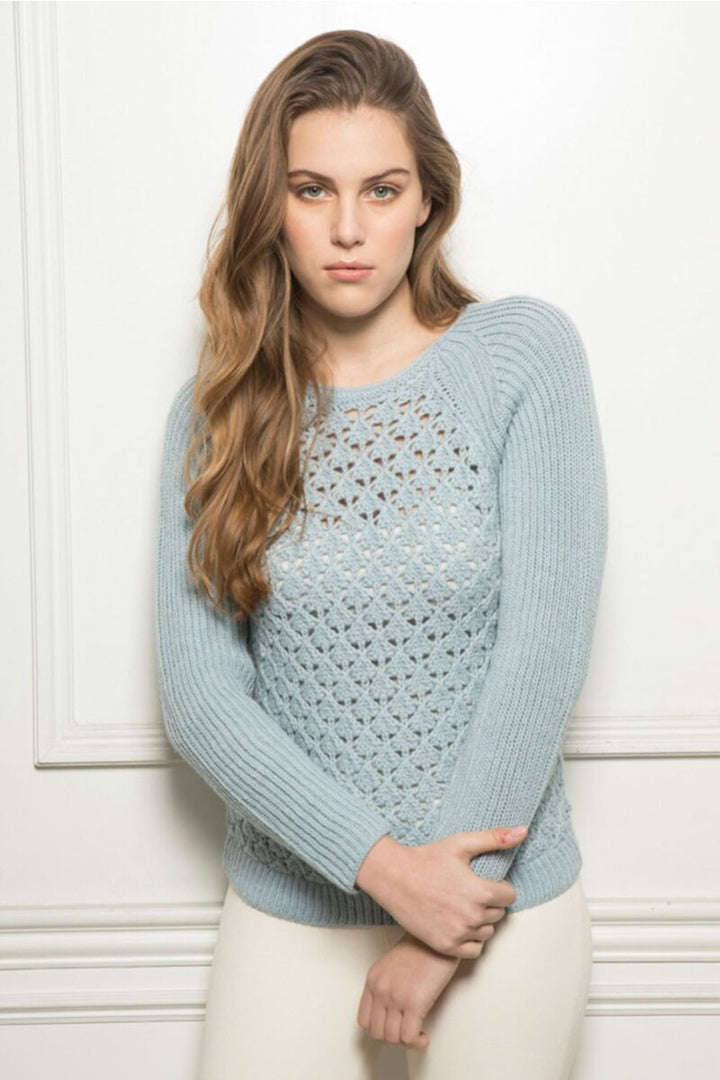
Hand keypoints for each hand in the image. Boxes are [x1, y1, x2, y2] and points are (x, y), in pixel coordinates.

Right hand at [356, 826, 525, 958]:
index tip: (483, 881)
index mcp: (480, 892)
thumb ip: (495, 838)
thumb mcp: (461, 843)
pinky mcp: (445, 946)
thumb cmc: (427, 858)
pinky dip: (471, 940)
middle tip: (470, 891)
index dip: (499, 887)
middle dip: (490, 903)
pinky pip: (474, 950)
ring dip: (481, 921)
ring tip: (463, 906)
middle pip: (499, 914)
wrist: (393, 877)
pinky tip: (459, 924)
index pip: (509, 896)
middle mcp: (472, 916)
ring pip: (487, 932)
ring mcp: (459, 934)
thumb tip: (523, 830)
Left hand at [357, 931, 460, 1048]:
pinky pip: (409, 1037)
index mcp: (373, 980)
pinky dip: (417, 1042)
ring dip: (406, 1043)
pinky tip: (424, 1037)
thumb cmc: (421, 948)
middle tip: (408, 1034)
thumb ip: (386, 985)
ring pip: (393, 1038)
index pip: (364, 1020)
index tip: (393, 1030)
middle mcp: (380, 990)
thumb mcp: (392, 965)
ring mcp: (396, 997)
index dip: (379, 1031)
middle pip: (377, 1032)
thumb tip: (391, 1012)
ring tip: (417, 1035)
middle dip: (394, 1039)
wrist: (437, 938)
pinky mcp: (415, 1003)